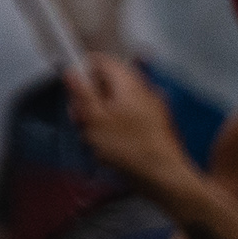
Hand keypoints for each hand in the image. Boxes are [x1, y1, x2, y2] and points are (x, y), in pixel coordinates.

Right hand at [68, 53, 205, 198]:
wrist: (165, 177)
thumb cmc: (127, 147)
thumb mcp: (94, 118)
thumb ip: (82, 92)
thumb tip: (72, 71)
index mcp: (129, 83)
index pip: (103, 61)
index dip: (83, 69)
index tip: (72, 89)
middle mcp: (144, 91)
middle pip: (109, 83)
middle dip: (89, 99)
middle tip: (79, 119)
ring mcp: (153, 109)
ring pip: (117, 102)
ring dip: (100, 116)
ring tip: (93, 138)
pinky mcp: (156, 127)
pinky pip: (129, 117)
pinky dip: (115, 126)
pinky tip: (110, 146)